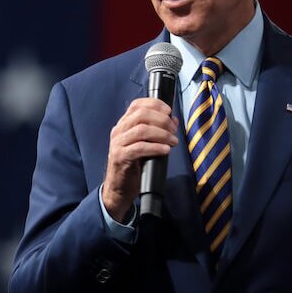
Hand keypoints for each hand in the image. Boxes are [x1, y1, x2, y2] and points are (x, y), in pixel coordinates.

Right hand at [102, 98, 178, 220]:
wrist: (120, 188)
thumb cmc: (134, 164)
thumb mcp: (145, 144)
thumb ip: (156, 131)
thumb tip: (173, 120)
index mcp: (124, 124)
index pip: (137, 105)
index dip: (155, 104)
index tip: (169, 111)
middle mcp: (119, 130)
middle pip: (141, 115)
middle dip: (162, 120)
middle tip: (174, 130)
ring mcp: (117, 143)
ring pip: (141, 130)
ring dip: (162, 134)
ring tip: (173, 141)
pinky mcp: (120, 157)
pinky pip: (139, 148)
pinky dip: (155, 147)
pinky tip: (165, 150)